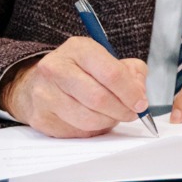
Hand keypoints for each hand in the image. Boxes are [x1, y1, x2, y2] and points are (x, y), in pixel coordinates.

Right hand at [0, 37, 148, 138]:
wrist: (40, 82)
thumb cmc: (81, 70)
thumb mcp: (109, 59)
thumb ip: (132, 72)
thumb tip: (139, 94)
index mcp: (78, 49)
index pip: (111, 73)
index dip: (130, 92)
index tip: (141, 104)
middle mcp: (56, 69)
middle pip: (99, 99)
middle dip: (121, 110)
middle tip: (131, 114)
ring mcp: (45, 94)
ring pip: (88, 119)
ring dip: (108, 121)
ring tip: (113, 115)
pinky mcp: (41, 117)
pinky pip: (76, 131)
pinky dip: (93, 130)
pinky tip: (94, 119)